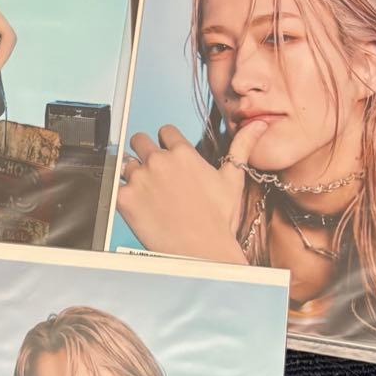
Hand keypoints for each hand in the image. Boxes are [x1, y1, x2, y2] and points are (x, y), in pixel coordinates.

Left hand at [115, 121, 269, 263]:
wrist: (201, 250)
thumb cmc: (218, 219)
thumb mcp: (232, 179)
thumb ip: (241, 147)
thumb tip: (258, 125)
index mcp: (182, 152)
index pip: (165, 131)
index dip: (167, 143)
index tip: (170, 157)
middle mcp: (158, 160)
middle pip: (140, 140)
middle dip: (145, 152)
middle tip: (154, 173)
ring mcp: (139, 179)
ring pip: (126, 164)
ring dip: (134, 175)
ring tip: (148, 194)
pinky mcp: (124, 198)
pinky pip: (116, 188)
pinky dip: (124, 195)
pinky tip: (138, 206)